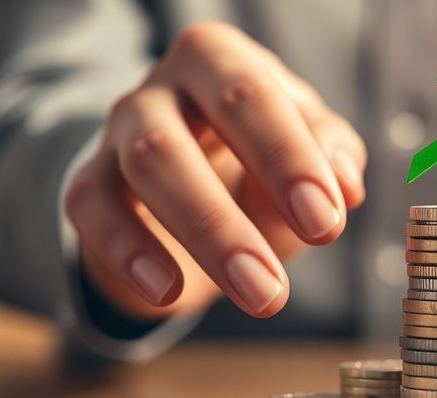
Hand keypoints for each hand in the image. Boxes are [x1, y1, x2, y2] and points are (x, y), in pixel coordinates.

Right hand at [65, 22, 365, 319]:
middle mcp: (166, 84)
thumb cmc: (263, 159)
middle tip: (276, 280)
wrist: (195, 187)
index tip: (324, 222)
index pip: (254, 94)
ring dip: (204, 236)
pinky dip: (128, 252)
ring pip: (149, 166)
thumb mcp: (308, 149)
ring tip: (255, 297)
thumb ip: (333, 155)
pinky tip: (168, 291)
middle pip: (186, 134)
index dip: (290, 158)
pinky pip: (94, 210)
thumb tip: (346, 186)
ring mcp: (121, 130)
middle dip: (236, 210)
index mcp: (225, 61)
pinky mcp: (89, 182)